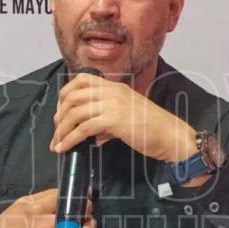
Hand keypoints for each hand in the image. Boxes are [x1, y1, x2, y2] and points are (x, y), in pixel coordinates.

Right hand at [0, 189, 96, 227]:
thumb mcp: (20, 205)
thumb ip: (44, 198)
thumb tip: (64, 194)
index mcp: (37, 210)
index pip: (68, 198)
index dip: (81, 197)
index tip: (85, 198)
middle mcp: (46, 227)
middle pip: (80, 216)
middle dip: (88, 212)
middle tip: (87, 212)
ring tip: (86, 226)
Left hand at [50, 73, 196, 162]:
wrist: (171, 136)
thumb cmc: (153, 128)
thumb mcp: (127, 116)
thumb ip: (108, 121)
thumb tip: (92, 134)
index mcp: (115, 87)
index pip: (81, 79)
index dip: (65, 94)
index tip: (61, 111)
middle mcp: (112, 91)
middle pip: (73, 95)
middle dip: (59, 113)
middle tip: (57, 129)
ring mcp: (113, 104)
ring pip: (75, 112)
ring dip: (61, 129)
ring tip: (57, 142)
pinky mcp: (114, 120)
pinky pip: (83, 128)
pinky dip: (69, 139)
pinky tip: (64, 148)